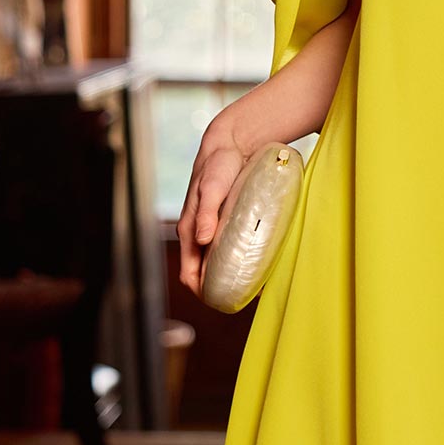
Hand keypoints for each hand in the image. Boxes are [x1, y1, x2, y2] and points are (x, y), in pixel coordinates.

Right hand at [175, 117, 250, 298]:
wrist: (230, 144)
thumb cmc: (217, 165)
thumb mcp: (211, 188)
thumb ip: (206, 212)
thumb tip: (202, 238)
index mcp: (188, 230)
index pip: (188, 273)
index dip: (201, 291)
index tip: (222, 301)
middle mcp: (198, 232)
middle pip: (202, 272)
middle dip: (217, 287)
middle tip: (243, 297)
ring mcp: (211, 228)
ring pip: (215, 261)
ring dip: (227, 274)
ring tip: (251, 284)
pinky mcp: (224, 221)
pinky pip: (227, 247)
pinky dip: (235, 259)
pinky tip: (254, 262)